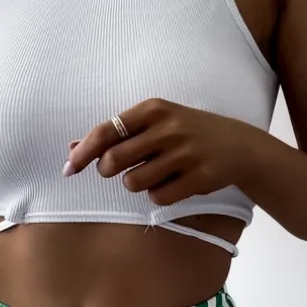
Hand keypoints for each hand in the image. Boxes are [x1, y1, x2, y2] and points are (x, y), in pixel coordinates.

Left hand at [65, 99, 252, 205]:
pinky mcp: (197, 177)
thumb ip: (115, 134)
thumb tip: (72, 149)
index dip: (83, 153)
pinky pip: (157, 197)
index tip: (68, 168)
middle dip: (109, 171)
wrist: (238, 146)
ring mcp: (183, 154)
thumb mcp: (155, 122)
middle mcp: (167, 128)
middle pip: (113, 162)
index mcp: (153, 109)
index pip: (105, 132)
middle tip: (123, 168)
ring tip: (155, 173)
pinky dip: (159, 195)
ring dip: (136, 184)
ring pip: (133, 183)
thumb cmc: (186, 132)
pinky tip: (173, 182)